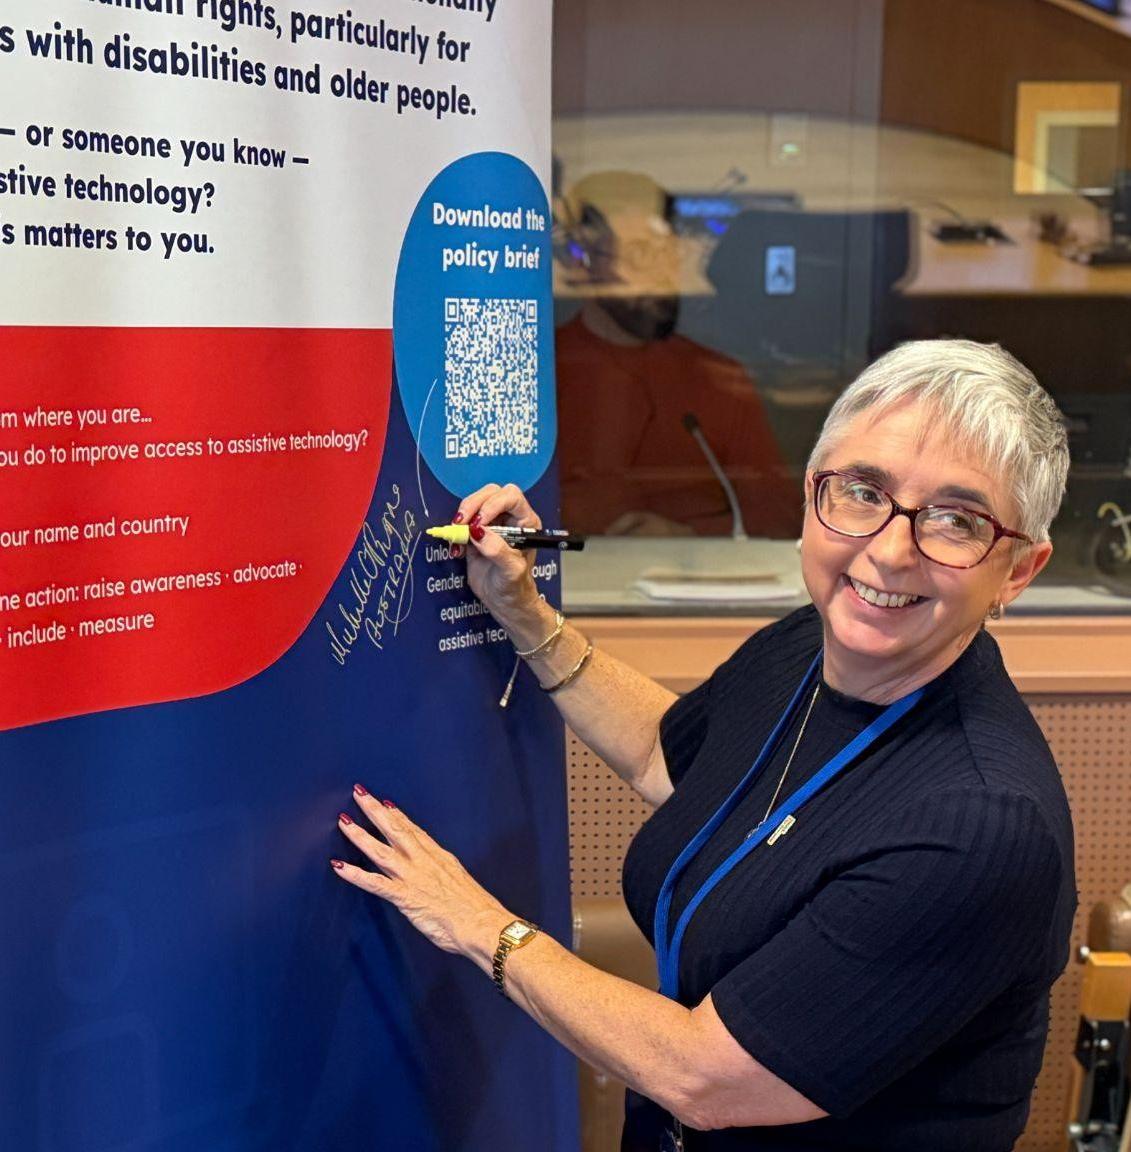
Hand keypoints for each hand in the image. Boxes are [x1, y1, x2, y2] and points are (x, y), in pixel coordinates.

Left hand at [332, 785, 509, 965]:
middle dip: (375, 810)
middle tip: (360, 793)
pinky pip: (374, 883)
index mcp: (439, 857)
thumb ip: (446, 874)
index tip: (386, 803)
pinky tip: (338, 866)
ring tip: (343, 821)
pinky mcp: (405, 896)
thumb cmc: (477, 909)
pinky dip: (355, 874)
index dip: (398, 815)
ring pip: (380, 850)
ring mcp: (412, 876)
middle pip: (395, 829)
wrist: (482, 923)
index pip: (414, 830)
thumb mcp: (462, 881)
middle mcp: (423, 861)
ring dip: (359, 834)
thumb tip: (440, 874)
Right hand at [453, 483, 542, 614]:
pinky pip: (462, 521)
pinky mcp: (475, 533)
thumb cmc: (515, 587)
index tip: (480, 522)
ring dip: (462, 517)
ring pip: (474, 503)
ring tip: (457, 537)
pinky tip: (456, 549)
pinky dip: (455, 531)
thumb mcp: (511, 571)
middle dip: (473, 505)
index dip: (493, 504)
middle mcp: (509, 518)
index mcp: (525, 522)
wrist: (504, 602)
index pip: (511, 497)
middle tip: (462, 525)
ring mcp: (491, 524)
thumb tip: (478, 532)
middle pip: (490, 493)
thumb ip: (497, 550)